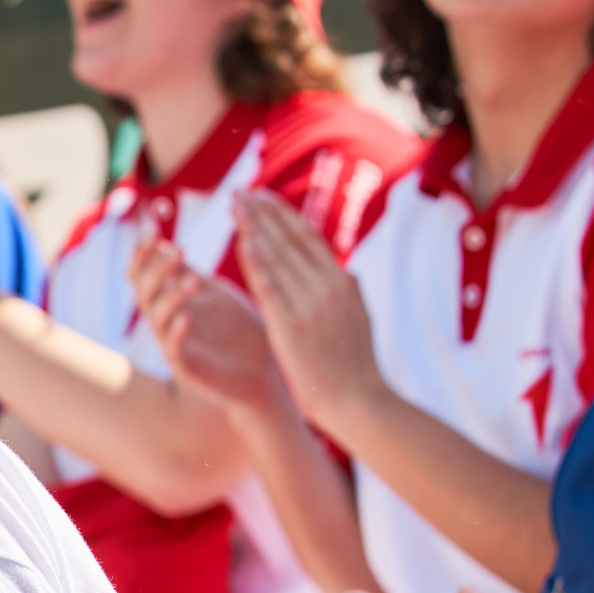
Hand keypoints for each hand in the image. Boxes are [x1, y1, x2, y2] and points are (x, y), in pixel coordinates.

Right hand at [129, 237, 283, 407]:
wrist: (264, 373)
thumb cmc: (239, 331)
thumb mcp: (214, 295)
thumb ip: (190, 274)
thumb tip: (170, 243)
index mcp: (171, 300)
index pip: (142, 272)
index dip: (143, 251)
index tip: (152, 228)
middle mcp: (166, 321)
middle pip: (142, 291)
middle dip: (155, 270)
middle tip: (178, 251)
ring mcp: (173, 344)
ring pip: (156, 318)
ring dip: (171, 297)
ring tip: (194, 281)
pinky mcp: (187, 369)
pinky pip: (173, 350)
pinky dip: (176, 334)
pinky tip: (186, 319)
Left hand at [234, 194, 382, 432]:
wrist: (359, 402)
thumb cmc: (356, 367)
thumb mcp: (359, 319)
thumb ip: (349, 293)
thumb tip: (346, 271)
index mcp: (343, 283)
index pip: (308, 239)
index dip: (283, 216)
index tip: (262, 197)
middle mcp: (328, 286)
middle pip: (290, 240)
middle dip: (263, 213)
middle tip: (239, 191)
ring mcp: (311, 304)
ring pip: (278, 256)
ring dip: (254, 227)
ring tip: (234, 205)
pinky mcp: (293, 325)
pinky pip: (271, 286)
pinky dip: (257, 261)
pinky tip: (243, 241)